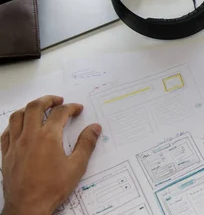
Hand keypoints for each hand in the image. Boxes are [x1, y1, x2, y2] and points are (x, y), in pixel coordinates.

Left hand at [1, 96, 101, 214]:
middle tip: (58, 100)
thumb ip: (86, 144)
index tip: (77, 109)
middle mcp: (29, 136)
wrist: (28, 207)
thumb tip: (95, 128)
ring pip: (18, 116)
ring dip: (29, 108)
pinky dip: (14, 124)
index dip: (71, 108)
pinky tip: (20, 127)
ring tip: (39, 108)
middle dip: (48, 99)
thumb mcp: (76, 166)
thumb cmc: (52, 188)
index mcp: (48, 137)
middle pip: (35, 107)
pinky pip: (6, 132)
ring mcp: (15, 144)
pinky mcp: (6, 154)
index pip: (60, 113)